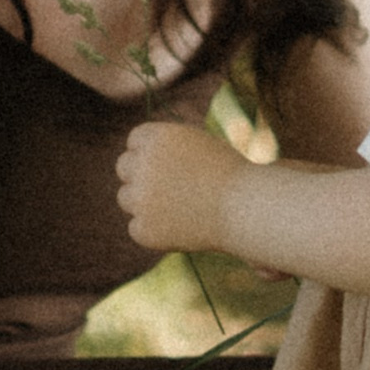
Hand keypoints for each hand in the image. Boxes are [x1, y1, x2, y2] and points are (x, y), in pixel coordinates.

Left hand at [115, 119, 245, 256]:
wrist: (245, 208)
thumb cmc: (229, 174)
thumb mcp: (196, 144)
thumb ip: (165, 148)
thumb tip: (138, 156)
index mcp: (155, 138)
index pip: (135, 141)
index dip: (150, 153)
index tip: (168, 165)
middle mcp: (141, 165)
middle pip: (124, 168)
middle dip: (141, 176)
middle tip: (169, 188)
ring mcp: (140, 199)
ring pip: (126, 198)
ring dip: (145, 202)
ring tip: (180, 207)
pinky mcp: (143, 229)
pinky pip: (137, 227)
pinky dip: (155, 230)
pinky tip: (182, 227)